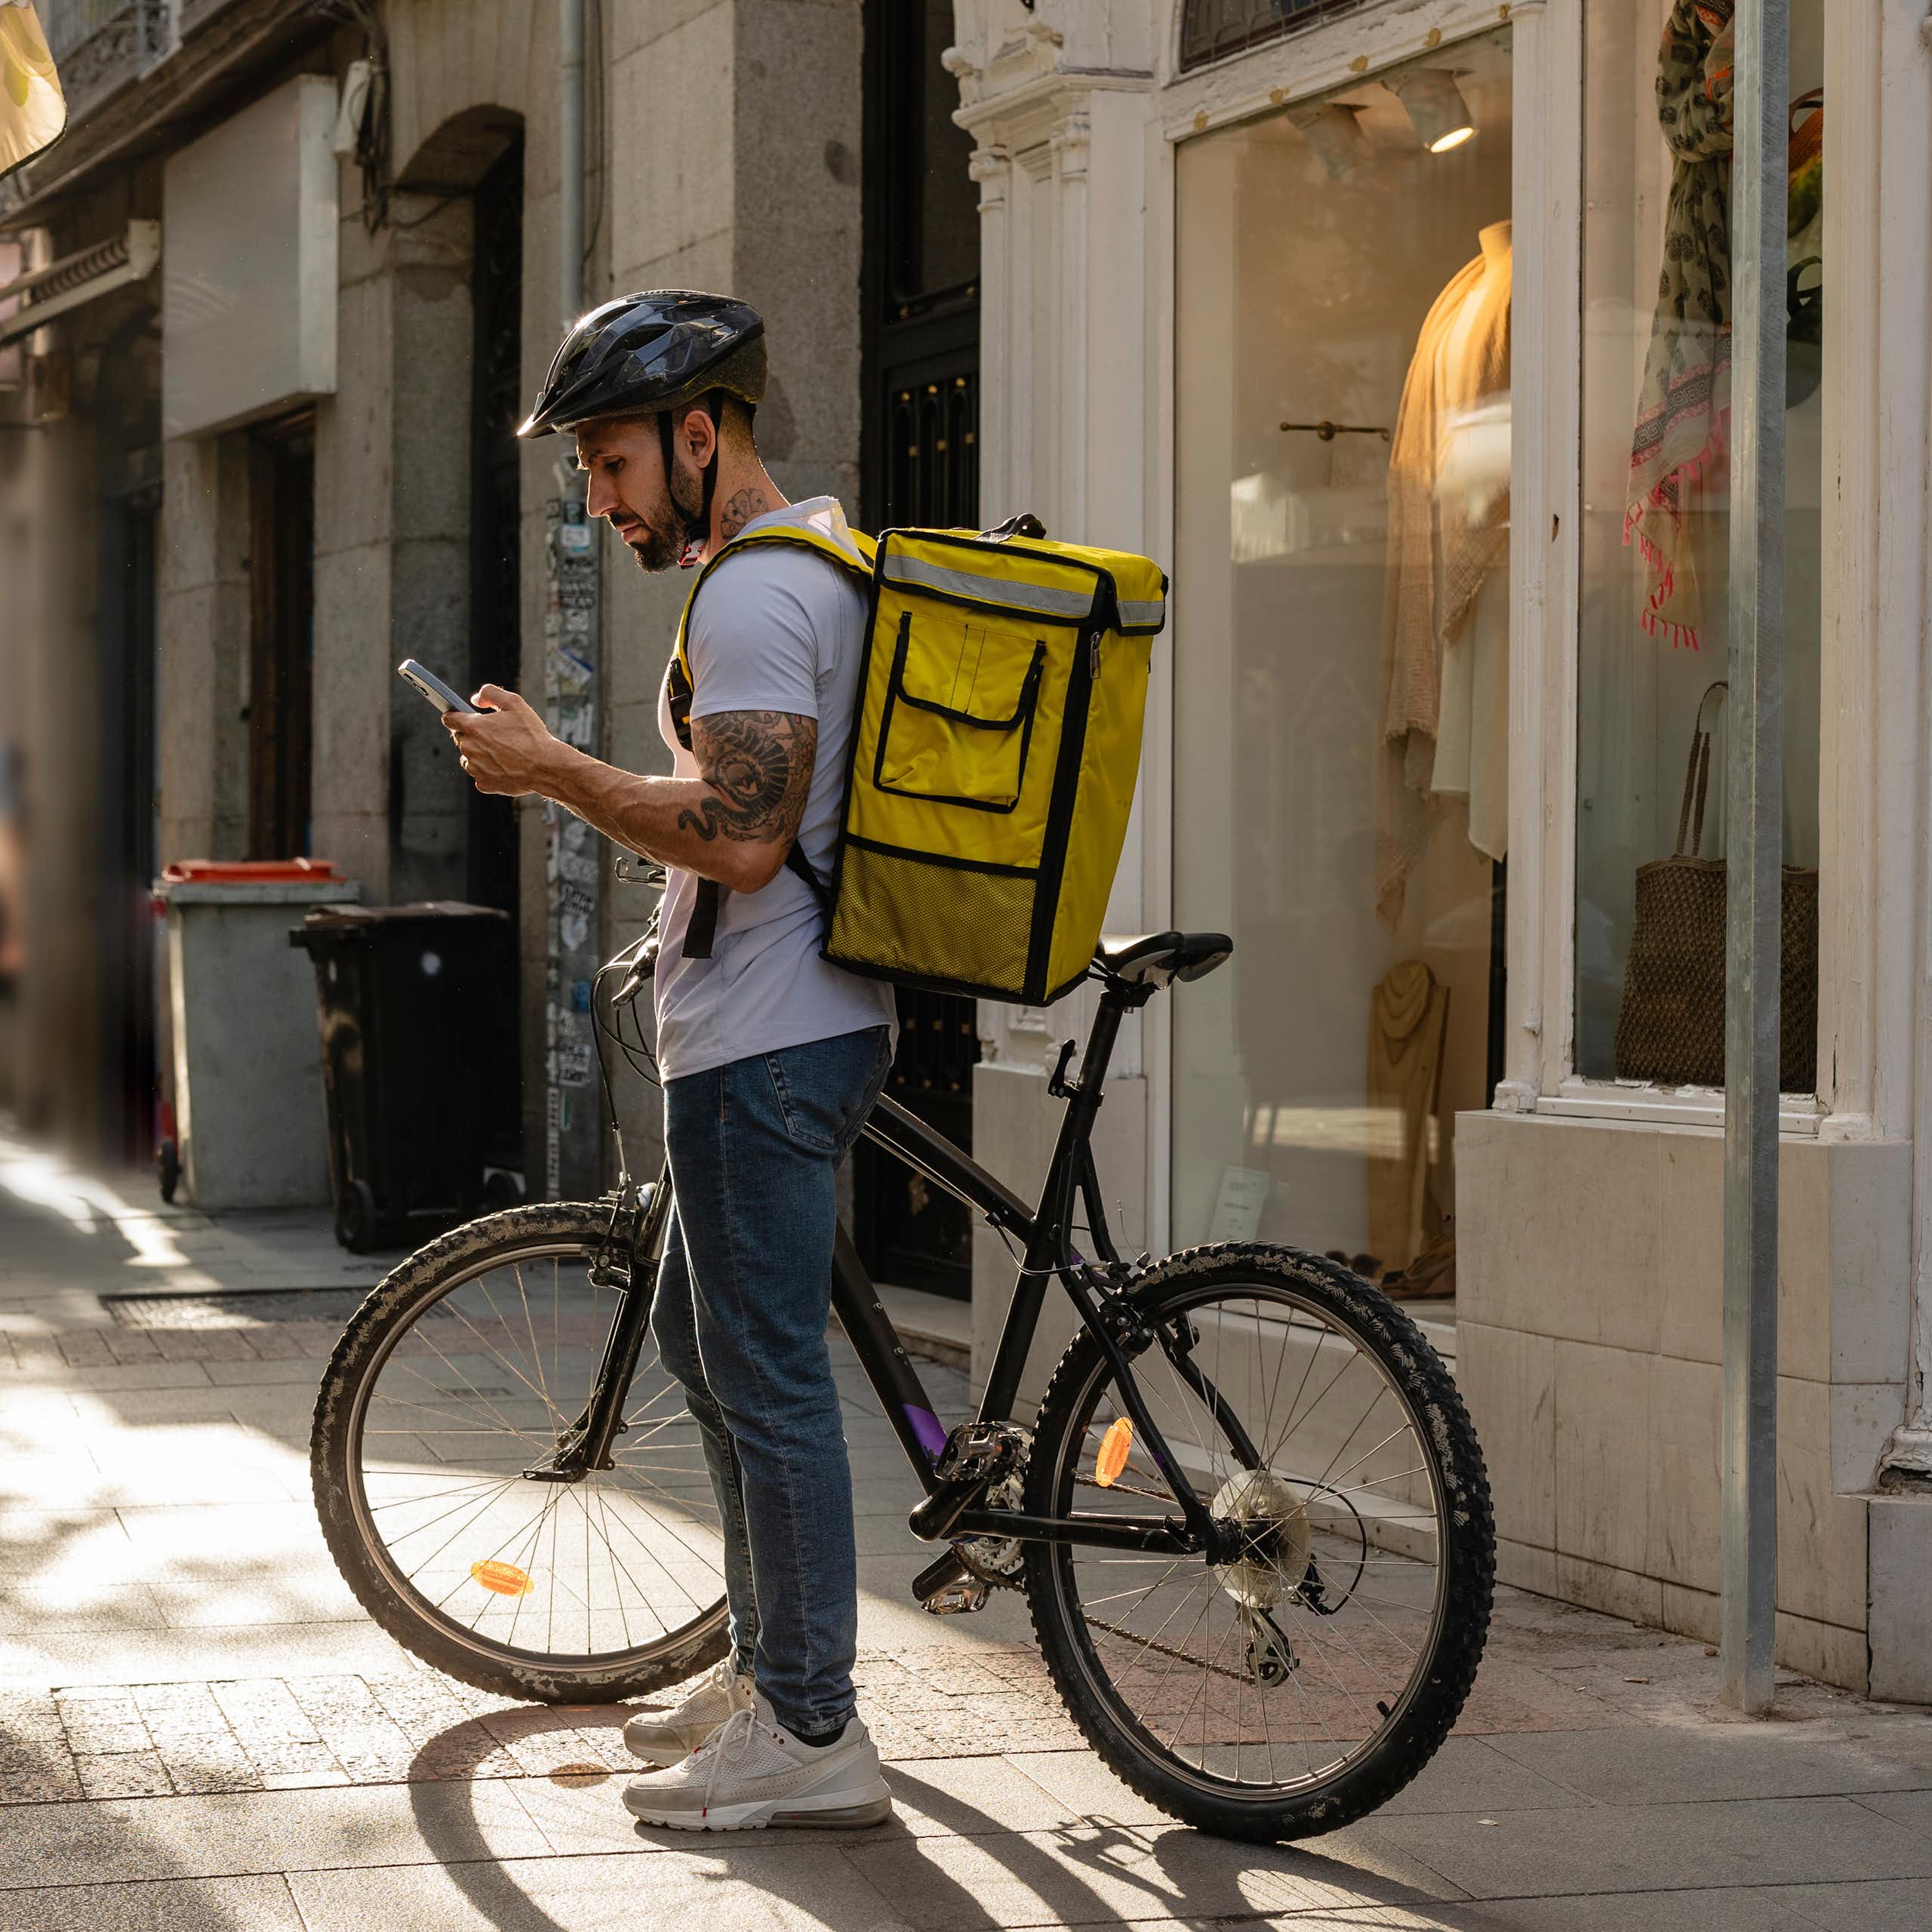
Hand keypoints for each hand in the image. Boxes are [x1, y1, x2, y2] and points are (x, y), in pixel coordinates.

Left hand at [445, 685, 562, 795]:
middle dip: (473, 735)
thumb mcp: (515, 703)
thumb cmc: (532, 735)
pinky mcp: (483, 783)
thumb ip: (490, 693)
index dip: (454, 716)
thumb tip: (475, 699)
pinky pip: (480, 775)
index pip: (449, 719)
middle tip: (495, 736)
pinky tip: (505, 766)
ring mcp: (475, 768)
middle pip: (461, 738)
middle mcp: (469, 748)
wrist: (546, 766)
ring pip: (469, 758)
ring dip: (479, 754)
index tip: (459, 717)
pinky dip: (489, 771)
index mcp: (473, 726)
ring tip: (502, 752)